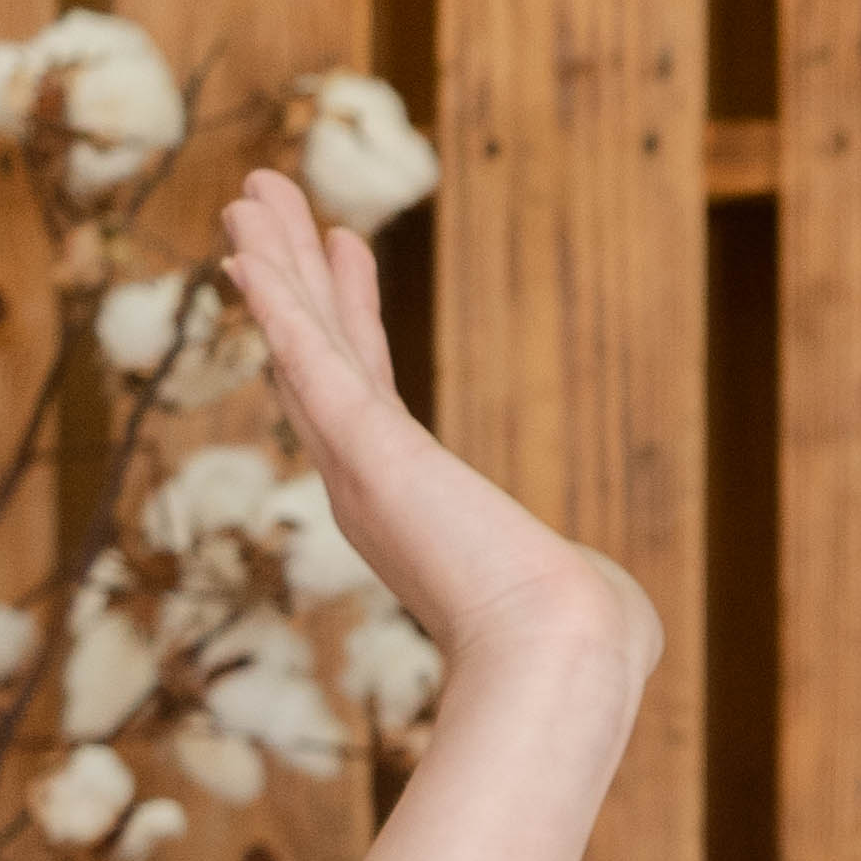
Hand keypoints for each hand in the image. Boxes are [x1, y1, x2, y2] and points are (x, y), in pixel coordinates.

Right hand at [213, 169, 660, 708]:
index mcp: (408, 507)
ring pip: (303, 344)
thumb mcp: (573, 595)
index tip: (340, 254)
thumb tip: (613, 609)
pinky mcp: (370, 452)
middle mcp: (367, 484)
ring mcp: (360, 466)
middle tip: (258, 206)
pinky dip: (279, 304)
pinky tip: (251, 252)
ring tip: (247, 198)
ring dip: (273, 267)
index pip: (369, 391)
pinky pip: (310, 361)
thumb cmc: (580, 644)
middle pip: (318, 354)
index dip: (345, 319)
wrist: (561, 662)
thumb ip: (571, 585)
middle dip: (291, 276)